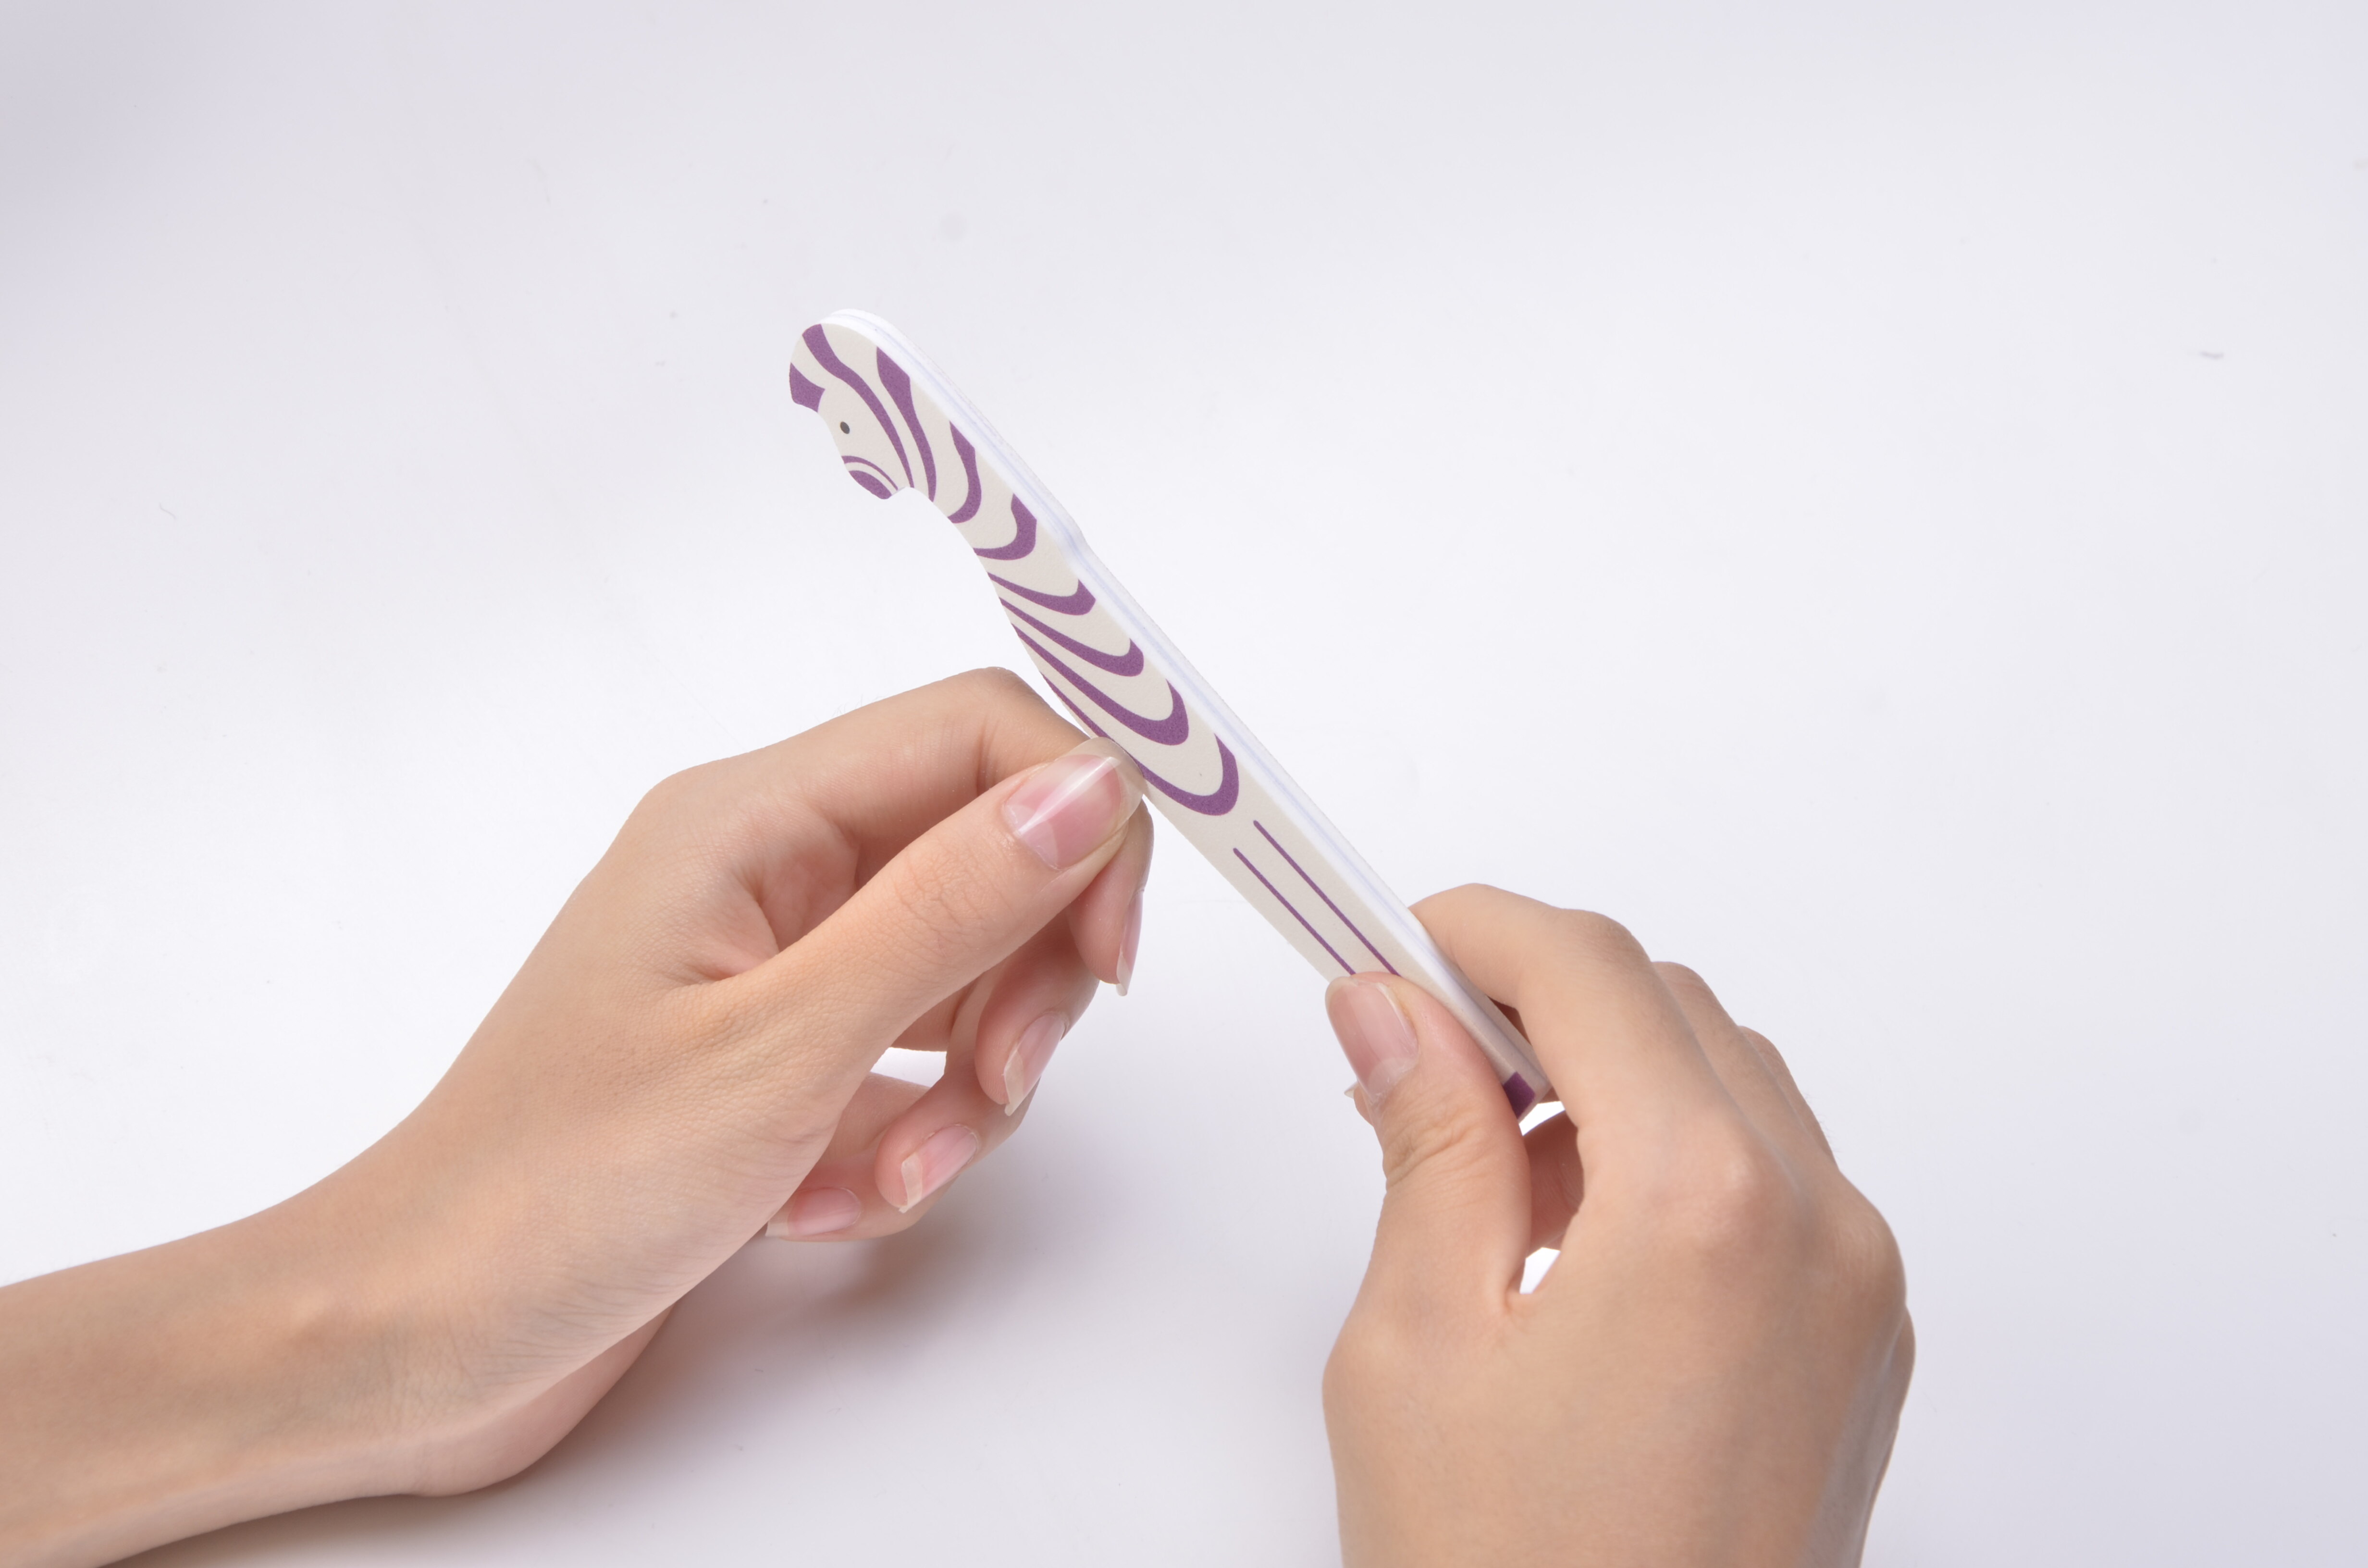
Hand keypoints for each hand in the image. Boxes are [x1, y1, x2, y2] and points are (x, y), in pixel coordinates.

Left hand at [0, 669, 1152, 1566]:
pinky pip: (911, 1064)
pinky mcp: (777, 1059)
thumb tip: (1089, 787)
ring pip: (964, 973)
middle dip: (1026, 982)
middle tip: (995, 1091)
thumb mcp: (783, 1047)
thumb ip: (948, 907)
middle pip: (989, 857)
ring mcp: (772, 966)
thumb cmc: (553, 1189)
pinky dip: (906, 1138)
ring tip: (884, 1178)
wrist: (417, 1339)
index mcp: (751, 818)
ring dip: (966, 1090)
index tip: (1109, 956)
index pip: (978, 733)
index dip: (1079, 822)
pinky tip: (829, 1203)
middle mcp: (767, 869)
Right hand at [1321, 887, 1911, 1567]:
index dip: (1477, 928)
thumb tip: (1392, 1003)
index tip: (1394, 935)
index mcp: (1702, 1206)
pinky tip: (1573, 1228)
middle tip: (1413, 1040)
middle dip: (1536, 995)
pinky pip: (1775, 1174)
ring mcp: (1857, 1284)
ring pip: (1729, 1081)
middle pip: (1669, 1008)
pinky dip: (1673, 1151)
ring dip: (1607, 1073)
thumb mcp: (1418, 1340)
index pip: (1591, 971)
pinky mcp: (1863, 1337)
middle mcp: (1816, 1224)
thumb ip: (1427, 1138)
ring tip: (1485, 1153)